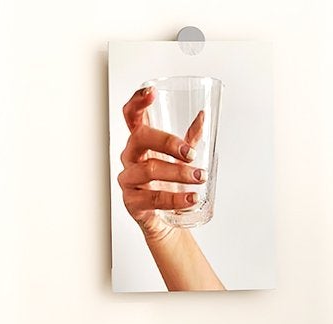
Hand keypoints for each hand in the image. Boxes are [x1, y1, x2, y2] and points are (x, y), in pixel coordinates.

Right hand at [117, 87, 205, 240]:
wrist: (165, 221)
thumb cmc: (168, 185)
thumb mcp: (179, 160)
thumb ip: (189, 139)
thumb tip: (203, 116)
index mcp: (139, 142)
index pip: (131, 115)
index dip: (138, 101)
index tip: (151, 92)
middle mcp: (130, 157)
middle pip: (141, 138)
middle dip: (168, 143)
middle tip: (191, 153)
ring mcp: (128, 178)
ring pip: (149, 169)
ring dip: (178, 173)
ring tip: (200, 178)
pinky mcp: (133, 202)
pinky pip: (154, 198)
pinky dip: (176, 198)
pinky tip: (192, 198)